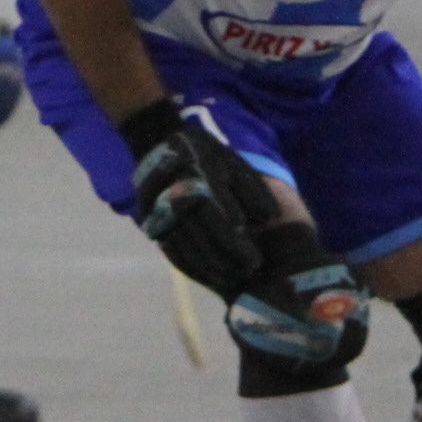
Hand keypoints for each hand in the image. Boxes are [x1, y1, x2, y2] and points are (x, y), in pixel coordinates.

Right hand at [119, 99, 279, 299]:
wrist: (155, 140)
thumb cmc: (203, 152)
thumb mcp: (231, 163)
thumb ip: (252, 189)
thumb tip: (270, 216)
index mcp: (202, 179)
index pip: (223, 220)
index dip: (240, 244)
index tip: (257, 261)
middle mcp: (180, 196)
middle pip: (205, 237)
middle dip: (228, 258)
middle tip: (249, 274)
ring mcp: (160, 210)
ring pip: (187, 247)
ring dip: (209, 266)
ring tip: (231, 280)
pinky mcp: (150, 220)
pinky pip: (170, 248)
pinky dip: (189, 264)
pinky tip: (206, 275)